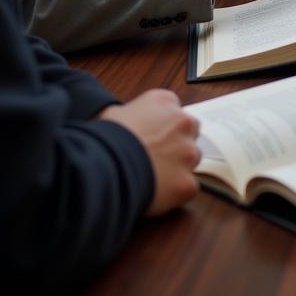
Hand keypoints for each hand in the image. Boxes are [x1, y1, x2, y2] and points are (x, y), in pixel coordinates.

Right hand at [98, 90, 200, 215]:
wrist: (103, 168)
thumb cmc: (103, 141)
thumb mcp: (113, 115)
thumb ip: (130, 115)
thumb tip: (125, 123)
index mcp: (164, 101)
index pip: (174, 111)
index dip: (163, 128)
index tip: (153, 139)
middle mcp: (182, 122)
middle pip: (189, 133)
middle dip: (176, 145)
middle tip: (155, 158)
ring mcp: (187, 152)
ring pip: (192, 160)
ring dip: (178, 168)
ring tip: (153, 177)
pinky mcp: (186, 181)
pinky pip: (188, 187)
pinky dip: (176, 193)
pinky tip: (156, 194)